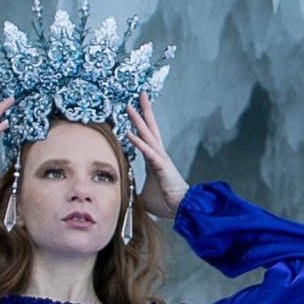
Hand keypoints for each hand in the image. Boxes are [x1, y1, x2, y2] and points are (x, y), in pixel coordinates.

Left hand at [126, 96, 188, 217]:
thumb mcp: (143, 194)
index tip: (134, 110)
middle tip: (139, 95)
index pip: (146, 136)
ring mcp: (160, 158)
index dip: (140, 122)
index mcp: (154, 159)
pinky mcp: (161, 166)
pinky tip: (129, 133)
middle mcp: (158, 154)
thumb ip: (133, 189)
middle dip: (143, 111)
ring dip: (138, 120)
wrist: (180, 208)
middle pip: (150, 128)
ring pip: (148, 134)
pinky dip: (138, 142)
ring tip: (129, 106)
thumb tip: (122, 194)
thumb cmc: (166, 201)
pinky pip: (147, 152)